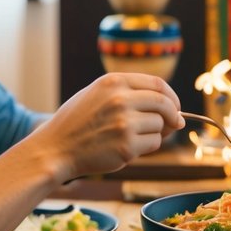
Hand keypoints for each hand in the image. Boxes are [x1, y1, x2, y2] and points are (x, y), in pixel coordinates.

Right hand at [32, 73, 182, 180]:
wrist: (56, 148)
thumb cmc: (78, 122)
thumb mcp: (97, 93)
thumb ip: (129, 93)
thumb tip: (171, 107)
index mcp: (113, 82)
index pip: (158, 84)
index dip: (171, 96)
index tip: (174, 106)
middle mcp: (120, 99)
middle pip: (164, 104)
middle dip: (173, 115)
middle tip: (174, 124)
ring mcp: (124, 123)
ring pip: (160, 126)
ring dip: (156, 133)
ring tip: (134, 137)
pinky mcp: (126, 146)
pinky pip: (153, 144)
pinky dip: (147, 147)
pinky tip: (128, 147)